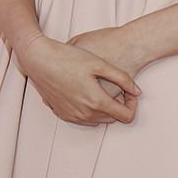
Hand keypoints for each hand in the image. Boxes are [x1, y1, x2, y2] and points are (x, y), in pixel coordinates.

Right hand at [15, 34, 141, 125]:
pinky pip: (84, 118)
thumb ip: (122, 78)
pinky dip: (91, 109)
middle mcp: (84, 114)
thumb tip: (138, 92)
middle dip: (120, 106)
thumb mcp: (99, 63)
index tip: (130, 91)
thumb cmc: (68, 58)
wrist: (39, 60)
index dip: (133, 104)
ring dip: (106, 108)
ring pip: (98, 120)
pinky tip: (89, 90)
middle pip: (113, 119)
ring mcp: (72, 116)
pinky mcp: (62, 113)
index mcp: (96, 102)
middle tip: (120, 87)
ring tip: (104, 86)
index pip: (126, 116)